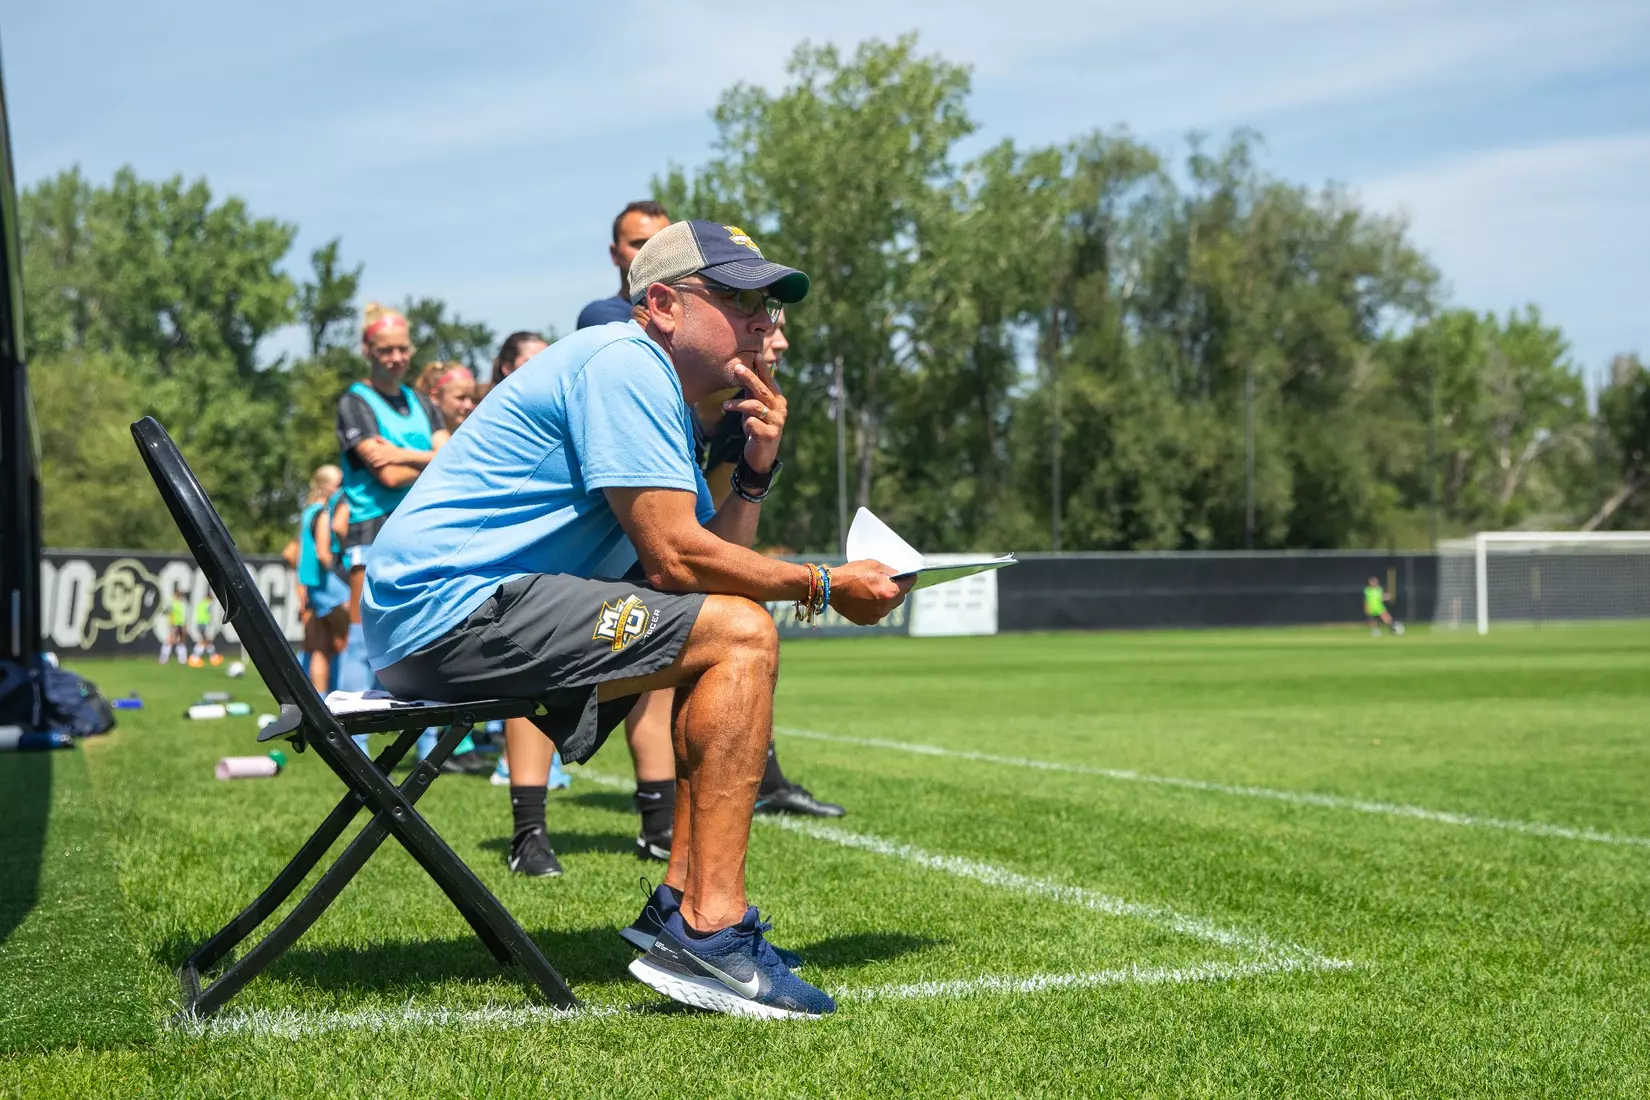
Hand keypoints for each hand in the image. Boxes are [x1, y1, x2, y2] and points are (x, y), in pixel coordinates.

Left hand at [357, 437, 397, 470]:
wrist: (403, 455)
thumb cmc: (395, 449)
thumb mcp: (389, 443)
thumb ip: (381, 439)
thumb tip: (375, 436)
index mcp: (384, 447)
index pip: (374, 448)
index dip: (369, 450)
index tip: (365, 452)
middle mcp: (385, 451)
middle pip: (375, 453)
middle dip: (370, 456)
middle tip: (366, 458)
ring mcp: (387, 455)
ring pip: (378, 458)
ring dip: (373, 460)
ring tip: (369, 462)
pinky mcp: (390, 460)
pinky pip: (383, 462)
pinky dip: (378, 463)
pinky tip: (374, 465)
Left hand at [726, 357, 786, 473]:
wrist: (761, 455)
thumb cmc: (756, 427)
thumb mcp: (753, 407)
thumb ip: (751, 391)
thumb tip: (742, 369)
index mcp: (777, 399)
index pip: (769, 380)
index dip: (762, 368)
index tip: (755, 354)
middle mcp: (780, 409)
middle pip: (762, 390)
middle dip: (749, 378)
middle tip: (736, 368)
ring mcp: (776, 422)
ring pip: (754, 406)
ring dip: (738, 404)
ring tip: (725, 405)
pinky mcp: (769, 435)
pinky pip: (752, 423)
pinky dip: (746, 424)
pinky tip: (745, 428)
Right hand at [826, 559, 912, 625]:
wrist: (831, 587)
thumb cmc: (852, 573)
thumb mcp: (874, 565)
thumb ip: (890, 572)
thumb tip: (899, 576)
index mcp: (890, 592)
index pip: (909, 585)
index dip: (910, 579)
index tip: (912, 576)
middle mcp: (885, 607)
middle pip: (899, 598)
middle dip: (897, 590)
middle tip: (891, 582)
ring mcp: (875, 616)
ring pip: (888, 607)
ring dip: (885, 600)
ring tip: (874, 590)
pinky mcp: (866, 621)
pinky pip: (876, 613)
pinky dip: (874, 607)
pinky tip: (865, 599)